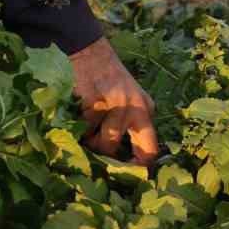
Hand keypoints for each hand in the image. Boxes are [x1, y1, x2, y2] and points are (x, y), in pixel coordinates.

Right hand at [69, 37, 158, 162]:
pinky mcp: (92, 102)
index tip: (125, 176)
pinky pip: (83, 129)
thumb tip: (125, 161)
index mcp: (146, 111)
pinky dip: (78, 128)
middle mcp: (133, 109)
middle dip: (103, 156)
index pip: (150, 149)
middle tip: (96, 155)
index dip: (136, 167)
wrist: (91, 52)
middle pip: (115, 149)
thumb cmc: (110, 80)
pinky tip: (78, 116)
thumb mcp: (131, 99)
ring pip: (97, 142)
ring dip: (89, 140)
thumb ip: (133, 124)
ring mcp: (113, 105)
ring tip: (86, 128)